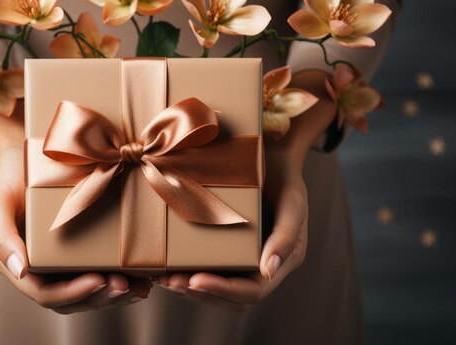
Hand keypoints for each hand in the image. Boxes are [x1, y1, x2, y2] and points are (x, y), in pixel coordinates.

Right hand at [0, 111, 151, 313]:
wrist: (25, 153)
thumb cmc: (8, 174)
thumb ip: (1, 237)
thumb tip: (21, 271)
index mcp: (16, 263)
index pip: (44, 293)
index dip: (72, 293)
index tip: (98, 280)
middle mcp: (38, 269)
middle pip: (70, 299)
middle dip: (99, 297)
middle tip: (126, 286)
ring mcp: (59, 261)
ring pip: (88, 292)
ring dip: (114, 295)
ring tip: (139, 288)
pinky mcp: (79, 248)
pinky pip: (99, 272)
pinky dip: (121, 279)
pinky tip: (143, 278)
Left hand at [157, 149, 307, 309]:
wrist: (272, 156)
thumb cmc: (285, 177)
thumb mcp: (292, 201)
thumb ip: (286, 236)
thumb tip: (268, 271)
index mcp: (281, 262)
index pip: (252, 291)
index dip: (223, 290)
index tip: (195, 280)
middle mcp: (261, 266)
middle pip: (230, 298)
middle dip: (199, 293)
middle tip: (170, 281)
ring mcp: (242, 258)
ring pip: (215, 288)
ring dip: (188, 288)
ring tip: (163, 279)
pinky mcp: (225, 247)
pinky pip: (206, 268)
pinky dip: (186, 270)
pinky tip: (165, 265)